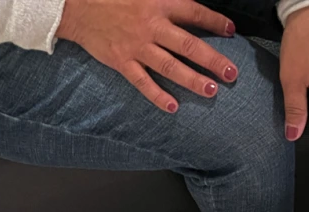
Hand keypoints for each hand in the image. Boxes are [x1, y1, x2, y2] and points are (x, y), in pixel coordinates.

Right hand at [56, 0, 238, 112]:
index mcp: (159, 3)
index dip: (215, 21)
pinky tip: (173, 106)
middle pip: (189, 45)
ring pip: (170, 66)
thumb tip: (189, 6)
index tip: (231, 30)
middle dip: (213, 60)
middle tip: (231, 72)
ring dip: (192, 80)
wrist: (77, 7)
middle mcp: (151, 26)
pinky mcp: (122, 61)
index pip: (194, 12)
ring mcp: (137, 46)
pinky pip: (142, 82)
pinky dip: (157, 95)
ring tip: (211, 90)